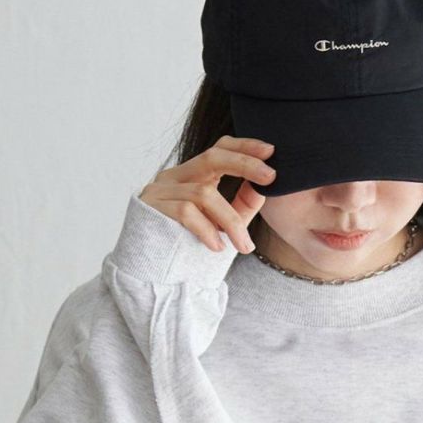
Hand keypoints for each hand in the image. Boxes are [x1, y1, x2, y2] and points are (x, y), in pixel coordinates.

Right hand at [139, 136, 277, 253]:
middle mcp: (174, 176)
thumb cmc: (188, 249)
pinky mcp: (151, 207)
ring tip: (244, 246)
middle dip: (244, 164)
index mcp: (191, 176)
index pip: (219, 149)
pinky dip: (206, 229)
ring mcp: (160, 190)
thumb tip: (264, 186)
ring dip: (230, 221)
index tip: (271, 150)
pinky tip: (218, 247)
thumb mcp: (223, 224)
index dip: (244, 146)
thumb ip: (242, 205)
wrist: (153, 276)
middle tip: (271, 177)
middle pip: (212, 157)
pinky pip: (186, 212)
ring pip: (204, 193)